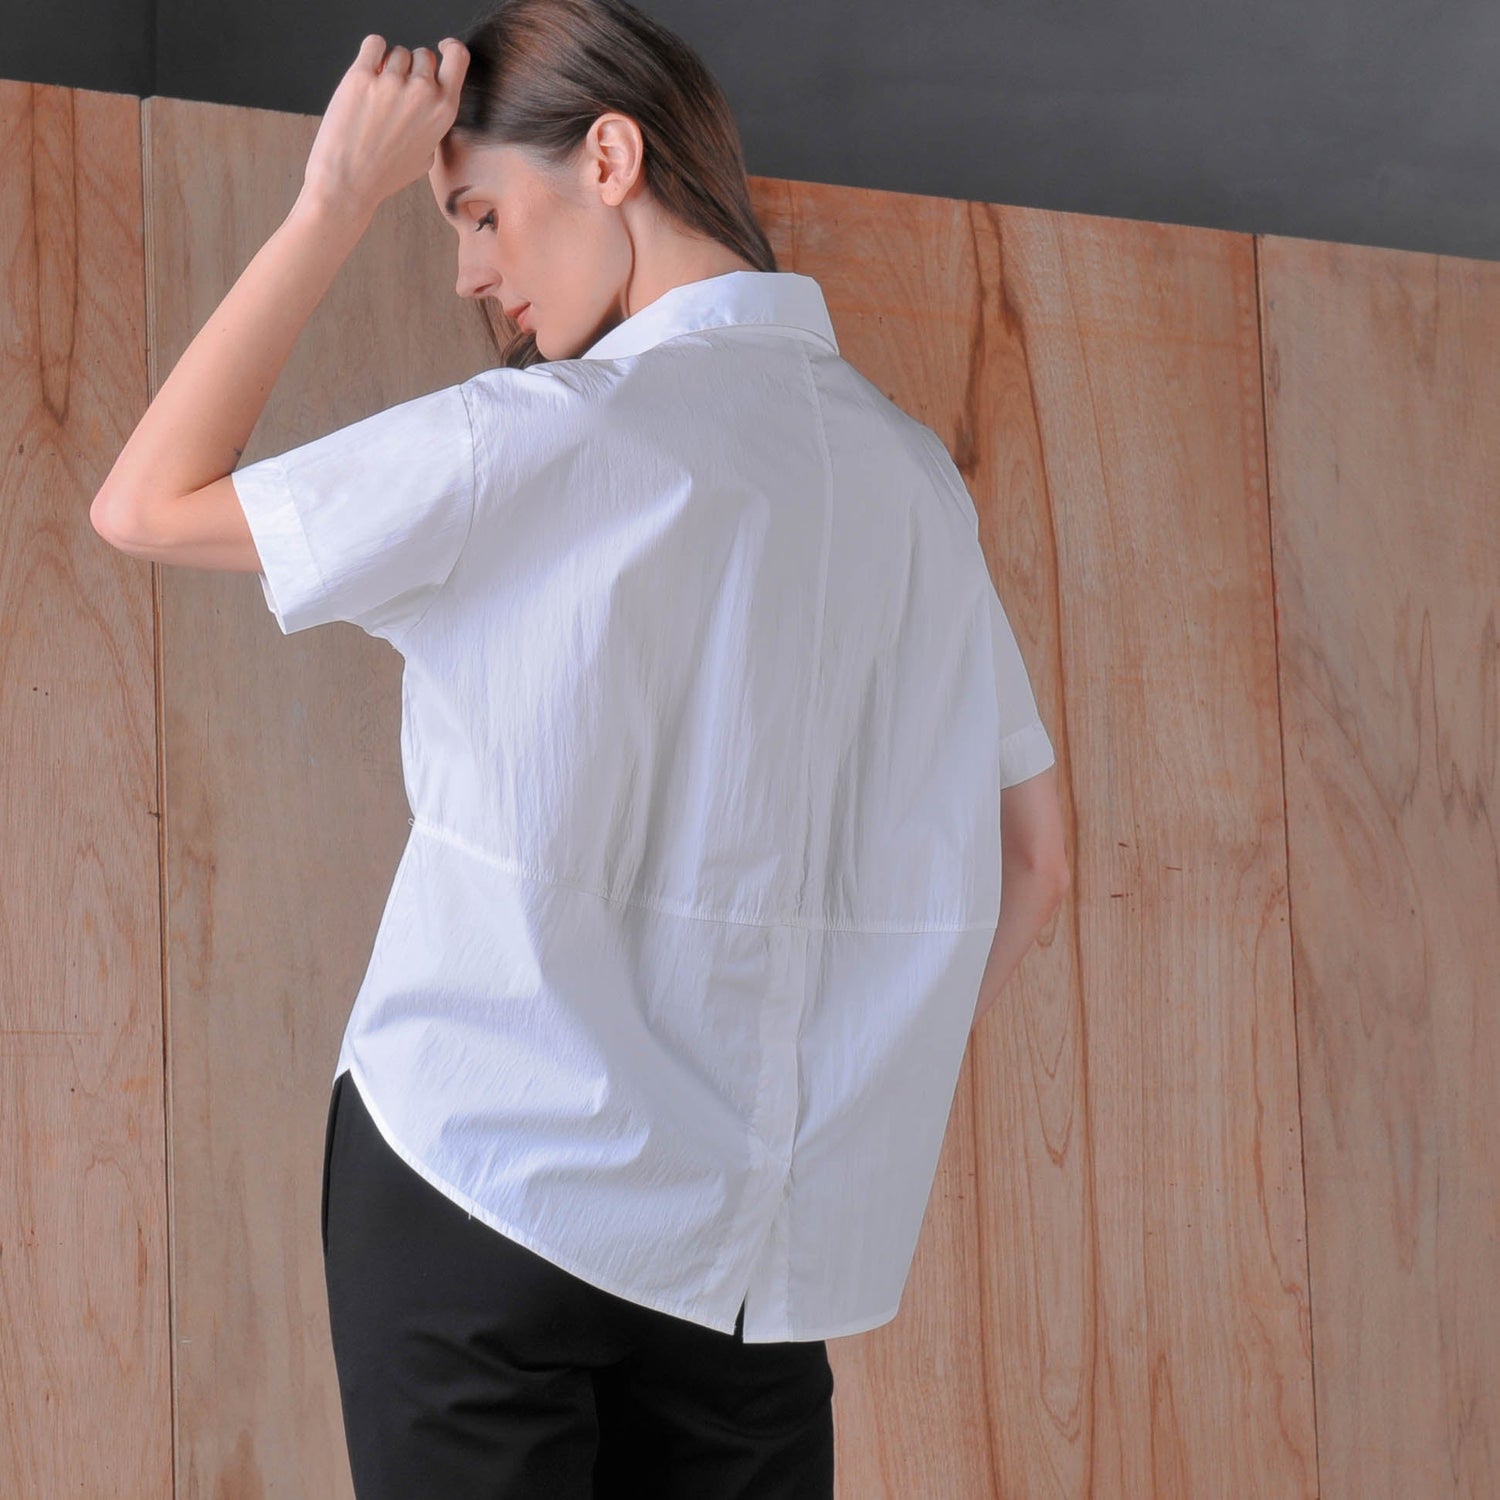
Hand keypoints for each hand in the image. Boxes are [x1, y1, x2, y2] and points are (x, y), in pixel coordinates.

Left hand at [301, 34, 468, 219]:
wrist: (349, 183)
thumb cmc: (385, 174)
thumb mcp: (427, 155)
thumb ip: (432, 123)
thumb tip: (428, 102)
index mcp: (443, 112)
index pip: (458, 58)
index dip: (450, 48)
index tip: (442, 48)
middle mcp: (422, 93)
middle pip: (422, 55)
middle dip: (412, 68)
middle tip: (397, 91)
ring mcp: (392, 82)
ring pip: (396, 52)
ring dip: (388, 66)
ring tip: (378, 94)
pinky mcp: (361, 76)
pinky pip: (374, 44)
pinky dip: (372, 54)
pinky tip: (368, 72)